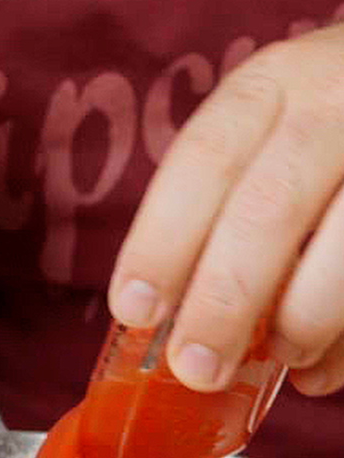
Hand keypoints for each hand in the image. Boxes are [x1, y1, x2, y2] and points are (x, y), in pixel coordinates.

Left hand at [108, 22, 343, 397]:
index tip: (134, 310)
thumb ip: (222, 213)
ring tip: (282, 356)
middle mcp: (337, 99)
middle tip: (197, 368)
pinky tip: (322, 372)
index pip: (205, 159)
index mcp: (273, 86)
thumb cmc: (324, 134)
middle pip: (269, 207)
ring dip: (303, 319)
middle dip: (225, 300)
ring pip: (343, 246)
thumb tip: (174, 329)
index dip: (163, 241)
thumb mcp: (269, 136)